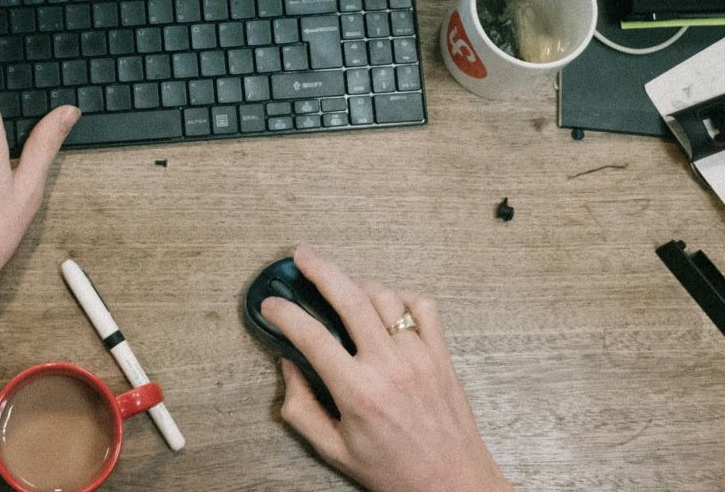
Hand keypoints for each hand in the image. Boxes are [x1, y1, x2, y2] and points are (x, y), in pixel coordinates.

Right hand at [262, 247, 510, 491]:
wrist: (453, 483)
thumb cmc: (394, 471)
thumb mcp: (334, 450)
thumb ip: (301, 410)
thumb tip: (287, 368)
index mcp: (357, 392)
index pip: (311, 336)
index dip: (284, 313)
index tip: (271, 305)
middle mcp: (389, 366)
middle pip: (349, 297)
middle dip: (320, 270)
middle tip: (302, 256)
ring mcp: (419, 356)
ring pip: (384, 297)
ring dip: (359, 285)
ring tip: (343, 289)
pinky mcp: (441, 355)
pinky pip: (422, 307)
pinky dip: (402, 298)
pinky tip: (388, 307)